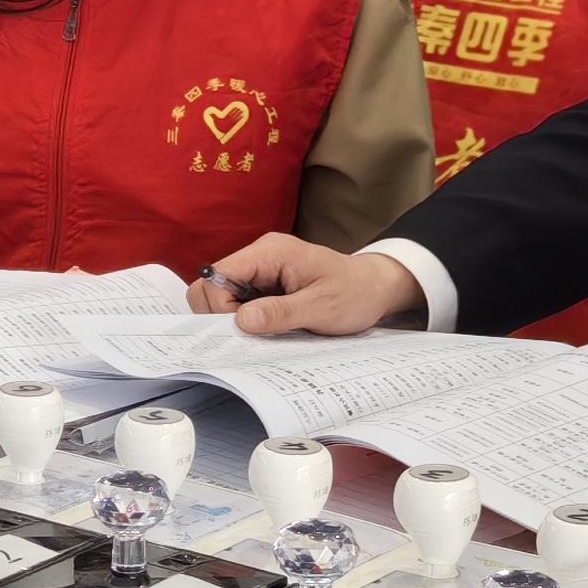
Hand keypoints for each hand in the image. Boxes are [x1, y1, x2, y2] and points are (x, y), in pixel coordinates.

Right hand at [191, 232, 424, 337]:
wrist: (376, 287)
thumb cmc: (355, 293)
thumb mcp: (321, 307)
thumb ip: (280, 313)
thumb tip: (241, 321)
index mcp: (270, 253)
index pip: (218, 275)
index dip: (220, 307)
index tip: (243, 331)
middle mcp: (260, 256)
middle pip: (211, 285)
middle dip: (221, 314)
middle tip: (251, 334)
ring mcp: (260, 270)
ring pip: (221, 296)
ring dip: (233, 318)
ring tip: (263, 331)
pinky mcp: (264, 284)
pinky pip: (238, 302)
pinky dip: (245, 319)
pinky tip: (266, 328)